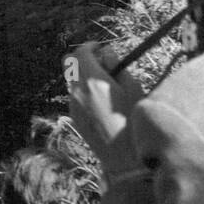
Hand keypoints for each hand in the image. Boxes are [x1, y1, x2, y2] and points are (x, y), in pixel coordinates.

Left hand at [66, 42, 144, 165]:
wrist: (124, 157)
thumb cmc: (134, 120)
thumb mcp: (133, 89)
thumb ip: (118, 67)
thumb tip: (106, 53)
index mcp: (93, 81)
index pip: (80, 53)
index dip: (89, 46)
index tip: (99, 46)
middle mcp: (77, 91)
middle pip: (68, 63)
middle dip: (81, 58)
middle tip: (99, 60)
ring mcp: (73, 104)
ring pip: (71, 80)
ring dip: (83, 75)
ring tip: (105, 83)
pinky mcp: (73, 116)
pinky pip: (74, 95)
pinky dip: (84, 90)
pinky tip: (102, 101)